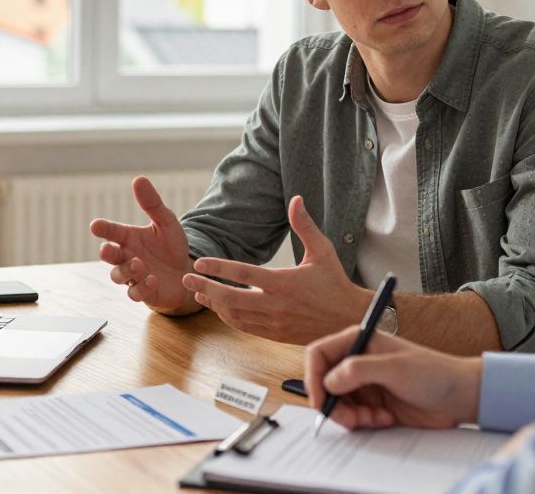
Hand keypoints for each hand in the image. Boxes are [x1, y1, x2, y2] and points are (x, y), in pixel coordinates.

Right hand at [91, 177, 196, 312]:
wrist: (187, 272)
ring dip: (126, 271)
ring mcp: (134, 276)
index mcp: (129, 238)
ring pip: (118, 276)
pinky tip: (152, 280)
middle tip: (107, 249)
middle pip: (109, 256)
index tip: (95, 225)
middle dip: (106, 253)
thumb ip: (152, 204)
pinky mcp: (144, 292)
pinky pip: (135, 293)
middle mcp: (127, 257)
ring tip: (139, 265)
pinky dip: (141, 287)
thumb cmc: (172, 247)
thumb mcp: (166, 222)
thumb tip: (139, 179)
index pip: (112, 231)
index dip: (103, 228)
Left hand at [181, 195, 365, 343]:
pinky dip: (228, 318)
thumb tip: (296, 199)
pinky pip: (245, 327)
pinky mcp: (275, 334)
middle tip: (186, 280)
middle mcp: (276, 305)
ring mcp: (274, 322)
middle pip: (231, 298)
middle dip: (205, 288)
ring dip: (214, 304)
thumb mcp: (323, 250)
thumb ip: (305, 226)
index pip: (244, 274)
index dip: (218, 268)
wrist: (348, 318)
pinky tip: (219, 308)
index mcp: (285, 282)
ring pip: (235, 316)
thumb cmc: (335, 282)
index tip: (199, 263)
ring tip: (198, 293)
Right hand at [305, 325, 481, 429]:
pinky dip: (364, 422)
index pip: (319, 355)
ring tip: (375, 419)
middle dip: (335, 404)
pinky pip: (354, 417)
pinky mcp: (373, 403)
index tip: (320, 400)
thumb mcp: (395, 369)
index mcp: (359, 341)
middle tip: (351, 420)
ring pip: (338, 404)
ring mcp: (365, 383)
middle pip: (324, 384)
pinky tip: (385, 419)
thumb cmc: (434, 373)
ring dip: (351, 416)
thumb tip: (328, 381)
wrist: (460, 396)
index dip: (313, 377)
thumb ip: (358, 371)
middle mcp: (358, 361)